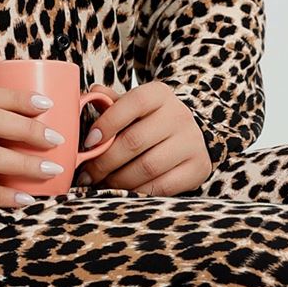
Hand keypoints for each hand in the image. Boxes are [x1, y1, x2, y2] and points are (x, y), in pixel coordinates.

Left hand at [74, 80, 212, 195]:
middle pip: (135, 141)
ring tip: (103, 183)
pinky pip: (162, 187)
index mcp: (160, 94)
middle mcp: (180, 115)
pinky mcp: (198, 168)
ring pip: (147, 167)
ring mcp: (191, 142)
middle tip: (88, 174)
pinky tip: (125, 191)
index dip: (107, 123)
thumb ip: (111, 104)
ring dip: (118, 180)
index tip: (88, 142)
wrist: (185, 139)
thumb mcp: (131, 109)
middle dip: (105, 161)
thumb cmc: (148, 124)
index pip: (134, 102)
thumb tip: (92, 94)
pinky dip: (138, 192)